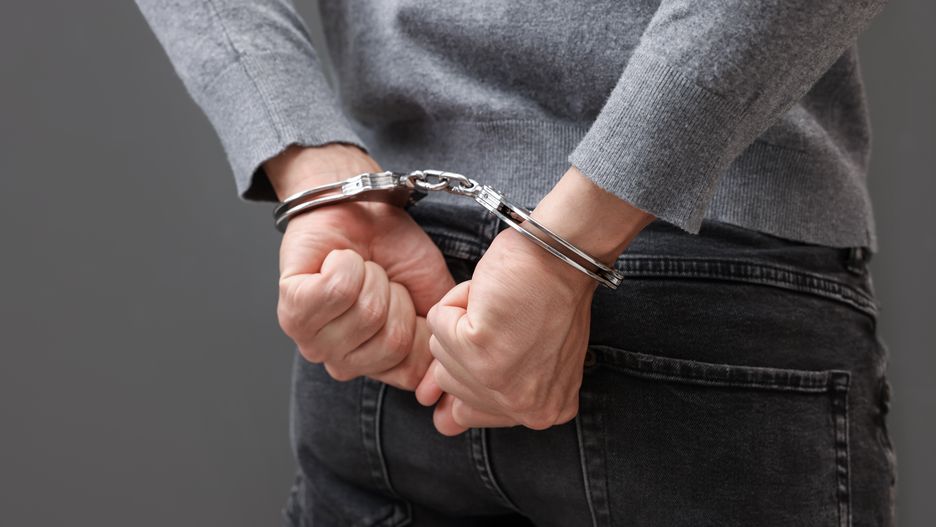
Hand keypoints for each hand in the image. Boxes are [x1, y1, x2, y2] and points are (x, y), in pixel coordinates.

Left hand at [267, 144, 454, 390]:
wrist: (361, 206)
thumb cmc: (394, 250)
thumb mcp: (434, 295)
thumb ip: (444, 341)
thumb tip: (435, 393)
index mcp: (377, 363)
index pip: (412, 370)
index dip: (421, 326)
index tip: (406, 296)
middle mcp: (342, 361)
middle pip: (392, 342)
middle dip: (395, 296)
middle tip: (378, 277)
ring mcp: (312, 339)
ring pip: (365, 314)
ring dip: (369, 275)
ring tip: (358, 267)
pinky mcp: (292, 308)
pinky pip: (336, 290)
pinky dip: (345, 263)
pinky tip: (336, 260)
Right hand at [416, 166, 654, 434]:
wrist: (562, 255)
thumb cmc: (547, 295)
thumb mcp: (526, 359)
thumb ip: (487, 395)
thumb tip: (442, 423)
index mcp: (542, 414)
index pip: (470, 413)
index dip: (468, 371)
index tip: (483, 348)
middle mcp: (525, 409)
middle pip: (449, 382)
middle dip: (464, 342)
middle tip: (505, 320)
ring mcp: (499, 382)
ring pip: (439, 351)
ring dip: (460, 319)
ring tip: (499, 307)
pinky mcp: (479, 350)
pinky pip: (437, 323)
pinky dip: (456, 300)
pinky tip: (489, 298)